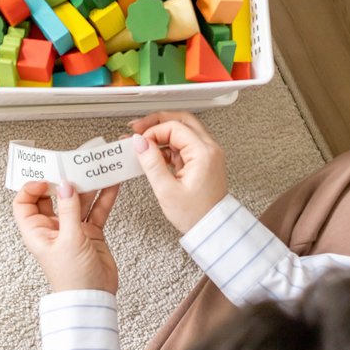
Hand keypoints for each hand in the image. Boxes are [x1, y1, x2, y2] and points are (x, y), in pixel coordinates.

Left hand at [14, 181, 119, 293]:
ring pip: (78, 201)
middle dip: (63, 181)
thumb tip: (65, 185)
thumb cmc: (73, 278)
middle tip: (74, 165)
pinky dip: (104, 198)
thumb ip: (69, 210)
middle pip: (53, 198)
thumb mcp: (69, 240)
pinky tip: (112, 184)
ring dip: (87, 186)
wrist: (93, 299)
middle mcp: (53, 228)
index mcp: (37, 231)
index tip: (48, 177)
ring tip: (97, 170)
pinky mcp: (90, 233)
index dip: (32, 187)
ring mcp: (72, 229)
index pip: (25, 203)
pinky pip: (96, 210)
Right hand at [130, 111, 227, 233]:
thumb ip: (151, 163)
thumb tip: (139, 142)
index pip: (174, 127)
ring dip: (162, 132)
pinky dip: (168, 145)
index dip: (152, 131)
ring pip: (183, 130)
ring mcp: (207, 154)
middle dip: (157, 121)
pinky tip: (154, 154)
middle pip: (181, 120)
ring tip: (143, 141)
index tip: (138, 142)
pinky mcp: (203, 161)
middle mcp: (209, 149)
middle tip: (138, 128)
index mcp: (203, 153)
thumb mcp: (167, 190)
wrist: (212, 228)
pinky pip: (184, 144)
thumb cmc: (195, 215)